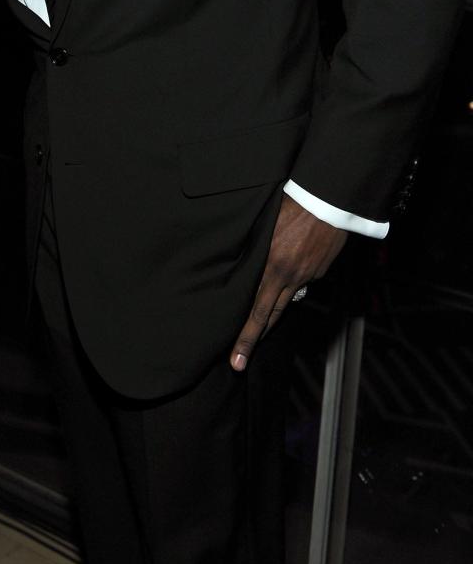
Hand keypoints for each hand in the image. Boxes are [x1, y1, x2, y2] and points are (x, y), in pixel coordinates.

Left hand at [230, 195, 346, 371]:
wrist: (327, 200)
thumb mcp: (265, 225)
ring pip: (285, 304)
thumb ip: (254, 248)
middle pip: (269, 316)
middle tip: (239, 363)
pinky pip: (299, 286)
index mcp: (271, 265)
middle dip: (253, 340)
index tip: (236, 359)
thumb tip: (242, 264)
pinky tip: (281, 285)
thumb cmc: (291, 205)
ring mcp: (306, 276)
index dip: (245, 336)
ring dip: (269, 321)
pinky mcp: (318, 271)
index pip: (255, 311)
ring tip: (256, 335)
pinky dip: (288, 290)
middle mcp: (288, 276)